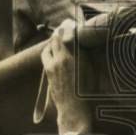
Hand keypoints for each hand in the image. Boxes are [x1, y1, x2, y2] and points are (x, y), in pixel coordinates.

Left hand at [41, 19, 92, 134]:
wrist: (73, 111)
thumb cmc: (86, 93)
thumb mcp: (89, 71)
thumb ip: (82, 54)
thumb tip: (79, 43)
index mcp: (68, 57)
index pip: (63, 35)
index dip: (66, 28)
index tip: (69, 23)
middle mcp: (56, 61)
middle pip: (53, 41)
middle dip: (58, 34)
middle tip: (63, 30)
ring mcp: (50, 69)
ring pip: (46, 50)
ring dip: (51, 45)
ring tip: (58, 43)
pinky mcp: (47, 76)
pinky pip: (46, 60)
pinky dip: (50, 54)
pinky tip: (56, 57)